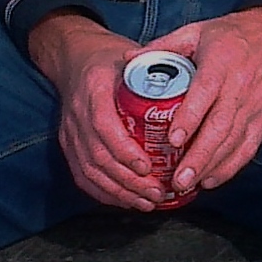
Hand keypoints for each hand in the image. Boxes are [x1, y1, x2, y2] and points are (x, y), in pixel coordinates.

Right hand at [27, 12, 168, 210]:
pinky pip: (83, 177)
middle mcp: (77, 114)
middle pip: (99, 156)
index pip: (104, 126)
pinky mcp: (68, 146)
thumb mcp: (134, 59)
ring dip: (120, 192)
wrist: (75, 59)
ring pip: (90, 172)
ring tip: (148, 202)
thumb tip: (193, 99)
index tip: (148, 166)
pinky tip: (128, 201)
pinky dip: (105, 194)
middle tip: (158, 192)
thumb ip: (158, 77)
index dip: (125, 151)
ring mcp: (69, 132)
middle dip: (129, 181)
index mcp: (94, 89)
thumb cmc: (111, 61)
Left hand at [153, 5, 261, 195]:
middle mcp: (240, 87)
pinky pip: (248, 148)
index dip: (190, 118)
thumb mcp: (197, 31)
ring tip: (188, 184)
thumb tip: (125, 62)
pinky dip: (230, 167)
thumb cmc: (232, 34)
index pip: (205, 94)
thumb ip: (163, 46)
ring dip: (211, 166)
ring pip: (234, 142)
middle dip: (199, 157)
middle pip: (220, 127)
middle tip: (177, 179)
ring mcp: (255, 106)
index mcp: (220, 63)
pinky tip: (211, 180)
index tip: (173, 140)